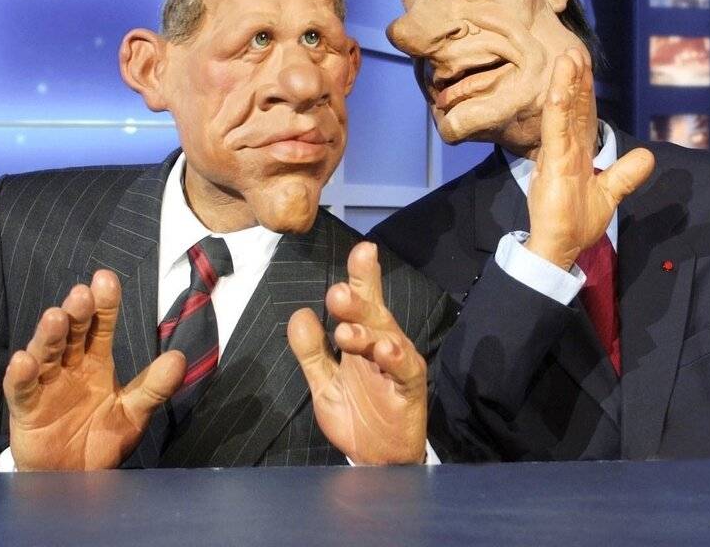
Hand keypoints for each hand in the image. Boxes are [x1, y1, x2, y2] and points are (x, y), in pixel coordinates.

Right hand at [2, 270, 185, 470]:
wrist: (75, 480)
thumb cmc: (102, 439)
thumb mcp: (134, 413)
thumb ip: (154, 388)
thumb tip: (179, 358)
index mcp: (96, 362)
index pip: (100, 326)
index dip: (104, 305)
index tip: (106, 279)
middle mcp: (69, 367)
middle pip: (72, 333)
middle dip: (77, 312)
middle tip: (83, 293)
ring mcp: (45, 385)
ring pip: (45, 353)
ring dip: (48, 335)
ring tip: (56, 316)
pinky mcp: (25, 408)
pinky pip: (20, 389)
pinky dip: (20, 375)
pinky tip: (24, 360)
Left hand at [287, 242, 427, 464]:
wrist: (378, 460)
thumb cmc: (357, 415)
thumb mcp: (324, 383)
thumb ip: (311, 352)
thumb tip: (299, 314)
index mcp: (362, 339)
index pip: (361, 302)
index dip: (362, 275)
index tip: (362, 249)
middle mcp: (382, 345)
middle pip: (373, 314)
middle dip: (359, 300)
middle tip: (338, 294)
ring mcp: (398, 366)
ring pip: (387, 338)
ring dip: (367, 332)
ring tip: (345, 332)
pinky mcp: (410, 389)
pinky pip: (404, 370)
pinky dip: (394, 359)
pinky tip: (384, 350)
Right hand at [525, 48, 654, 268]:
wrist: (559, 247)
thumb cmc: (575, 223)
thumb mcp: (609, 194)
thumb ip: (626, 174)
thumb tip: (649, 156)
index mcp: (578, 153)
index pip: (584, 114)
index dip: (585, 89)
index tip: (585, 64)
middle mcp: (566, 149)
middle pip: (574, 107)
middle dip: (575, 78)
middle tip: (575, 49)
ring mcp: (558, 155)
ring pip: (562, 112)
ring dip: (565, 84)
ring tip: (568, 57)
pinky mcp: (552, 166)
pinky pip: (555, 133)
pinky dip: (557, 110)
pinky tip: (558, 90)